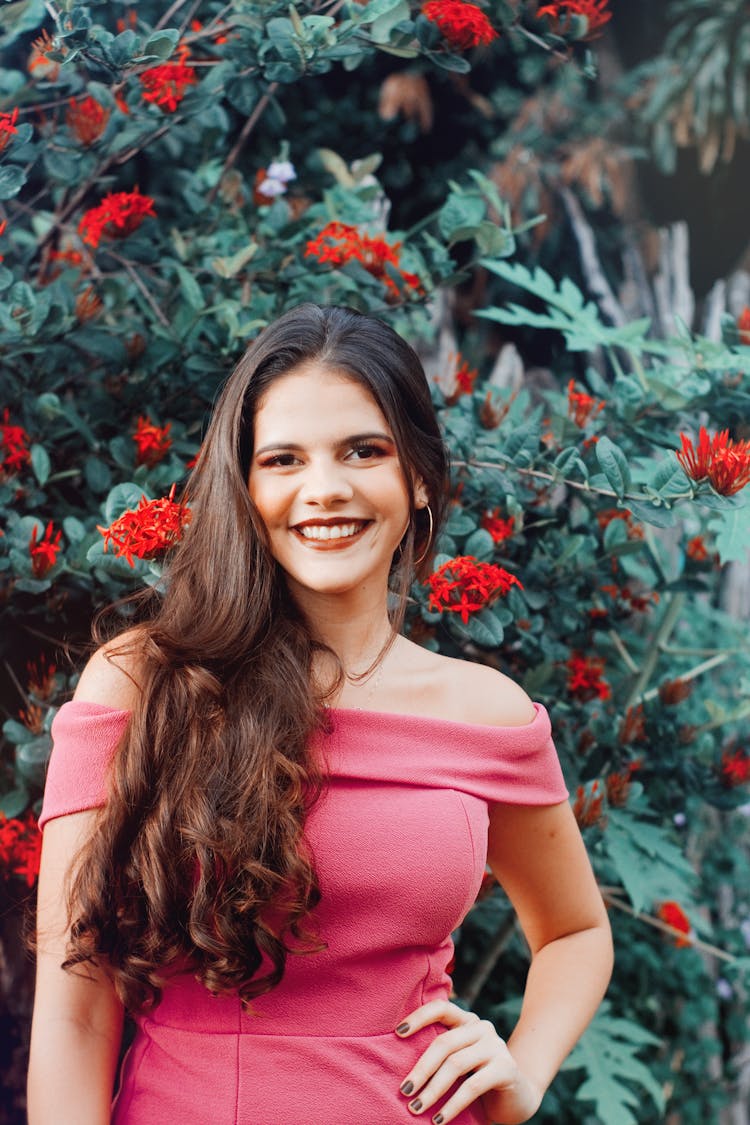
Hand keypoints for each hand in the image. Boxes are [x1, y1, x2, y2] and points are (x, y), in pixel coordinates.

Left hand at [395, 1000, 542, 1124]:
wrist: (518, 1098)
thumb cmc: (478, 1079)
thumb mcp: (459, 1062)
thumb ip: (442, 1055)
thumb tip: (402, 1067)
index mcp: (467, 1021)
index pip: (441, 1008)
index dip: (418, 1017)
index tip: (397, 1033)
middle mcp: (482, 1027)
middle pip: (444, 1043)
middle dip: (421, 1069)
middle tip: (405, 1090)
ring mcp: (496, 1046)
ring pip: (456, 1064)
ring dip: (433, 1090)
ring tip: (416, 1109)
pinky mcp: (506, 1068)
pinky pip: (472, 1086)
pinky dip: (452, 1105)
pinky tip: (439, 1119)